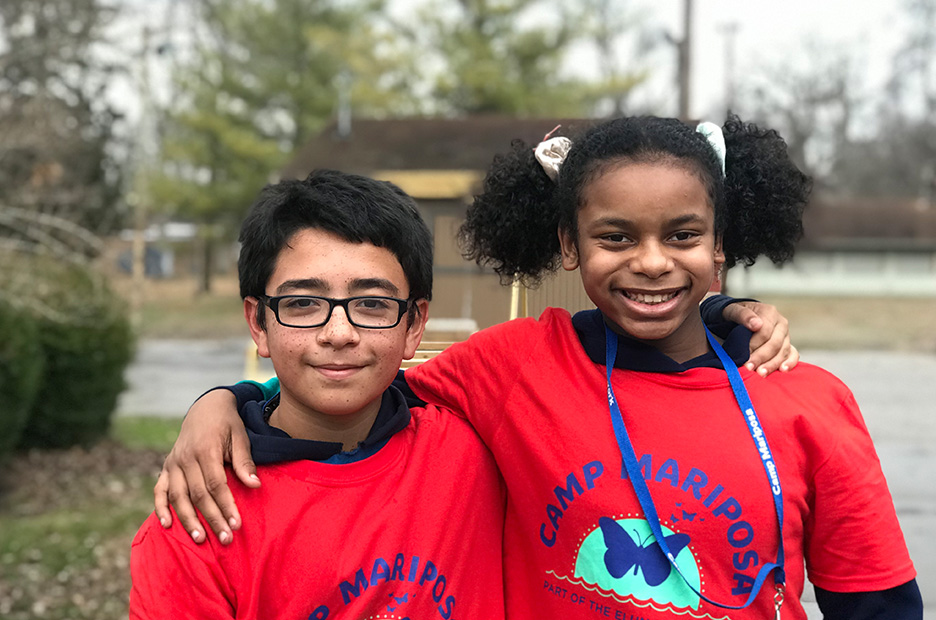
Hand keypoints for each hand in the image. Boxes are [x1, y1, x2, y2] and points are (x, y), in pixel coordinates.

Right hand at [154, 389, 258, 544]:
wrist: (206, 407)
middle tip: (225, 539)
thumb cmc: (228, 424)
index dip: (226, 505)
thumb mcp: (241, 437)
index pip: (216, 484)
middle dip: (212, 518)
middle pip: (198, 494)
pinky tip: (167, 526)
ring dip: (188, 520)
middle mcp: (185, 458)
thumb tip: (254, 485)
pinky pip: (160, 490)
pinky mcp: (166, 467)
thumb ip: (244, 462)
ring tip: (200, 539)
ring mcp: (173, 463)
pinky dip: (161, 508)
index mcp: (206, 449)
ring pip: (178, 497)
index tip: (236, 524)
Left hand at [723, 301, 798, 376]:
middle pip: (775, 343)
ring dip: (772, 364)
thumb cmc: (735, 315)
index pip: (765, 332)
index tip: (743, 354)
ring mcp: (786, 335)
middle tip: (749, 367)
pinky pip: (793, 355)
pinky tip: (782, 370)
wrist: (740, 318)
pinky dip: (790, 363)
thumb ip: (743, 315)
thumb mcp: (733, 310)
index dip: (754, 344)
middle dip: (761, 357)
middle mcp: (781, 323)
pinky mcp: (787, 345)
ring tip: (760, 373)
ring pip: (783, 351)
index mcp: (769, 312)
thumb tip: (756, 325)